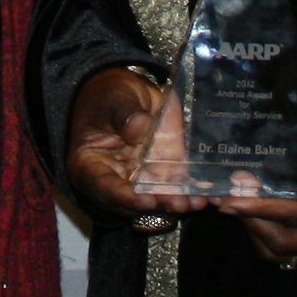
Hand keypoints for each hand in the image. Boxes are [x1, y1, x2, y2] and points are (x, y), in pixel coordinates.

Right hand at [65, 68, 197, 224]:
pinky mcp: (164, 168)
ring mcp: (142, 175)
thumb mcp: (112, 100)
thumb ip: (124, 115)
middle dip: (158, 204)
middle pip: (135, 199)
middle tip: (178, 204)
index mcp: (91, 166)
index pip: (105, 188)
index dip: (125, 198)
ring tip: (196, 202)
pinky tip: (205, 190)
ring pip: (158, 195)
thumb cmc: (108, 97)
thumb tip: (139, 127)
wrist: (126, 92)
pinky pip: (176, 182)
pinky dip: (190, 187)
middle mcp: (118, 178)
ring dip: (177, 200)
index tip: (145, 201)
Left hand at [218, 84, 296, 267]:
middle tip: (226, 198)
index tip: (234, 198)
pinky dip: (272, 242)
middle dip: (252, 223)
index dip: (264, 208)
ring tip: (238, 206)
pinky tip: (257, 218)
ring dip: (258, 234)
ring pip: (285, 255)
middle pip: (285, 244)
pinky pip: (294, 256)